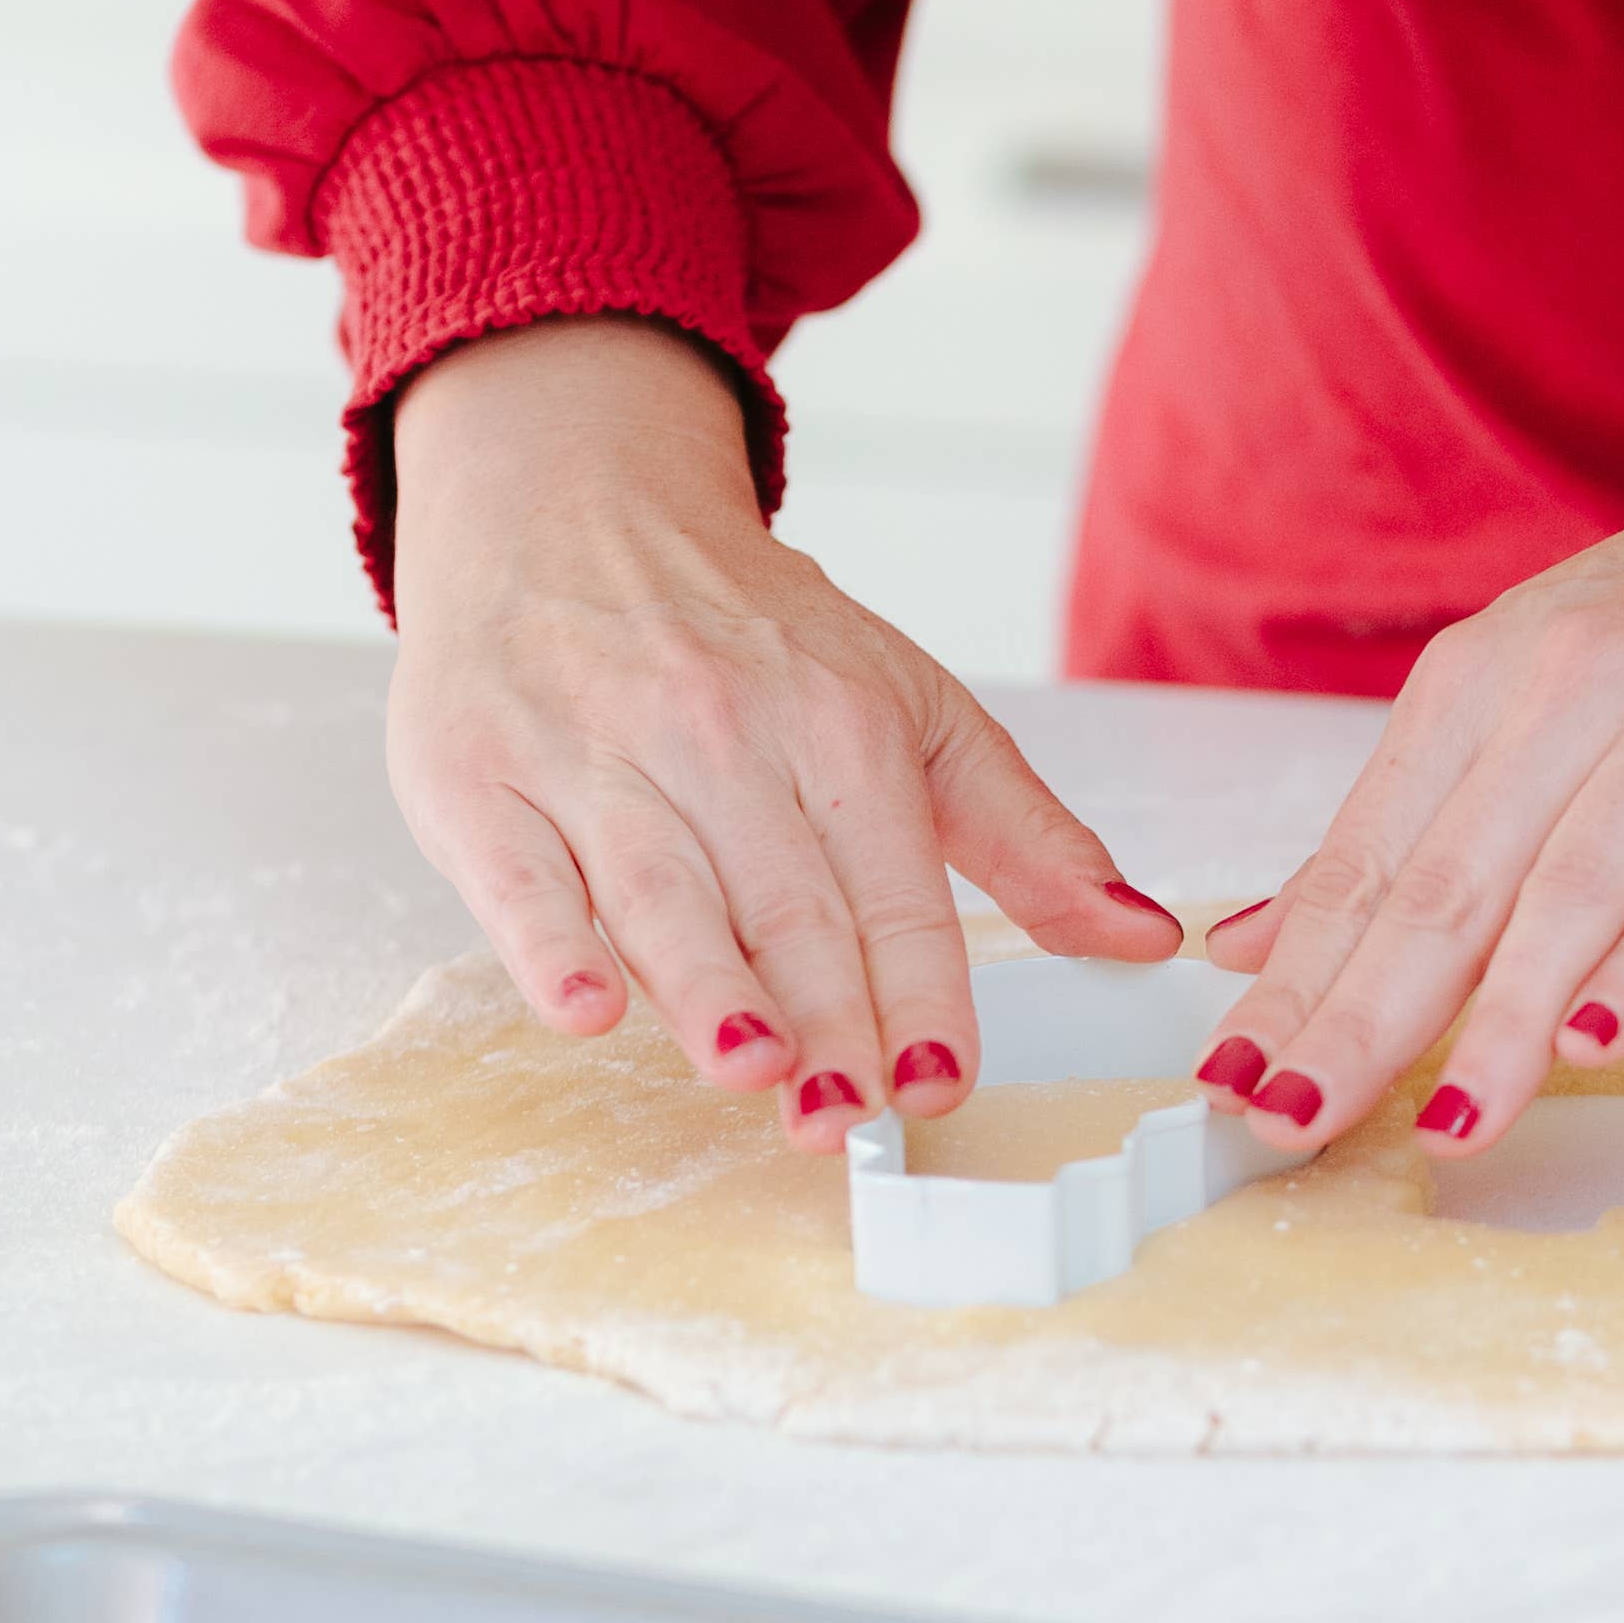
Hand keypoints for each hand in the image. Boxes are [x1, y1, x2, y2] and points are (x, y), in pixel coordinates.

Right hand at [387, 317, 1179, 1145]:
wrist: (569, 503)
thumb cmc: (750, 632)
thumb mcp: (908, 705)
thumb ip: (1024, 834)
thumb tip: (1145, 937)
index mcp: (839, 718)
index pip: (892, 882)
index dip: (918, 989)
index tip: (939, 1079)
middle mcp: (720, 729)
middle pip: (782, 900)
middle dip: (823, 1017)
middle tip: (849, 1119)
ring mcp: (595, 751)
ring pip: (663, 889)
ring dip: (708, 988)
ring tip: (752, 1071)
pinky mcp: (479, 775)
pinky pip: (519, 875)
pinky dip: (551, 943)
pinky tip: (588, 1009)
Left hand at [1194, 284, 1623, 1156]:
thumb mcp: (1546, 685)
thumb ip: (1415, 820)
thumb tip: (1258, 940)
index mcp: (1483, 679)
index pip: (1363, 857)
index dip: (1291, 980)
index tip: (1226, 1083)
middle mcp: (1566, 684)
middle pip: (1442, 882)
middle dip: (1355, 1018)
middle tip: (1283, 1123)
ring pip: (1570, 888)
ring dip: (1501, 1021)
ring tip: (1446, 1126)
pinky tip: (1605, 1041)